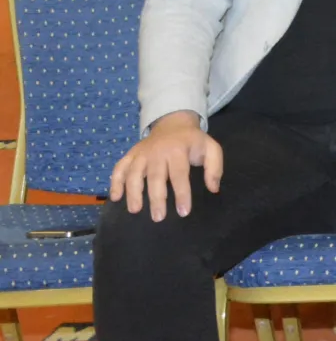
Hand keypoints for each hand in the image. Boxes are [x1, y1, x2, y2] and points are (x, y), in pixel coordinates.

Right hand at [109, 110, 223, 219]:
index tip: (183, 212)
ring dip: (133, 192)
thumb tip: (213, 189)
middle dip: (156, 198)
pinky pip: (119, 168)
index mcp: (178, 150)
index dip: (181, 194)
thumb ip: (215, 168)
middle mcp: (157, 152)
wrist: (173, 123)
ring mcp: (141, 153)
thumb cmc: (193, 142)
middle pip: (155, 177)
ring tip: (135, 210)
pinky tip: (115, 197)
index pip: (179, 174)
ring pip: (134, 173)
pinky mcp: (130, 155)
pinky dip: (115, 181)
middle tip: (158, 218)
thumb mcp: (211, 149)